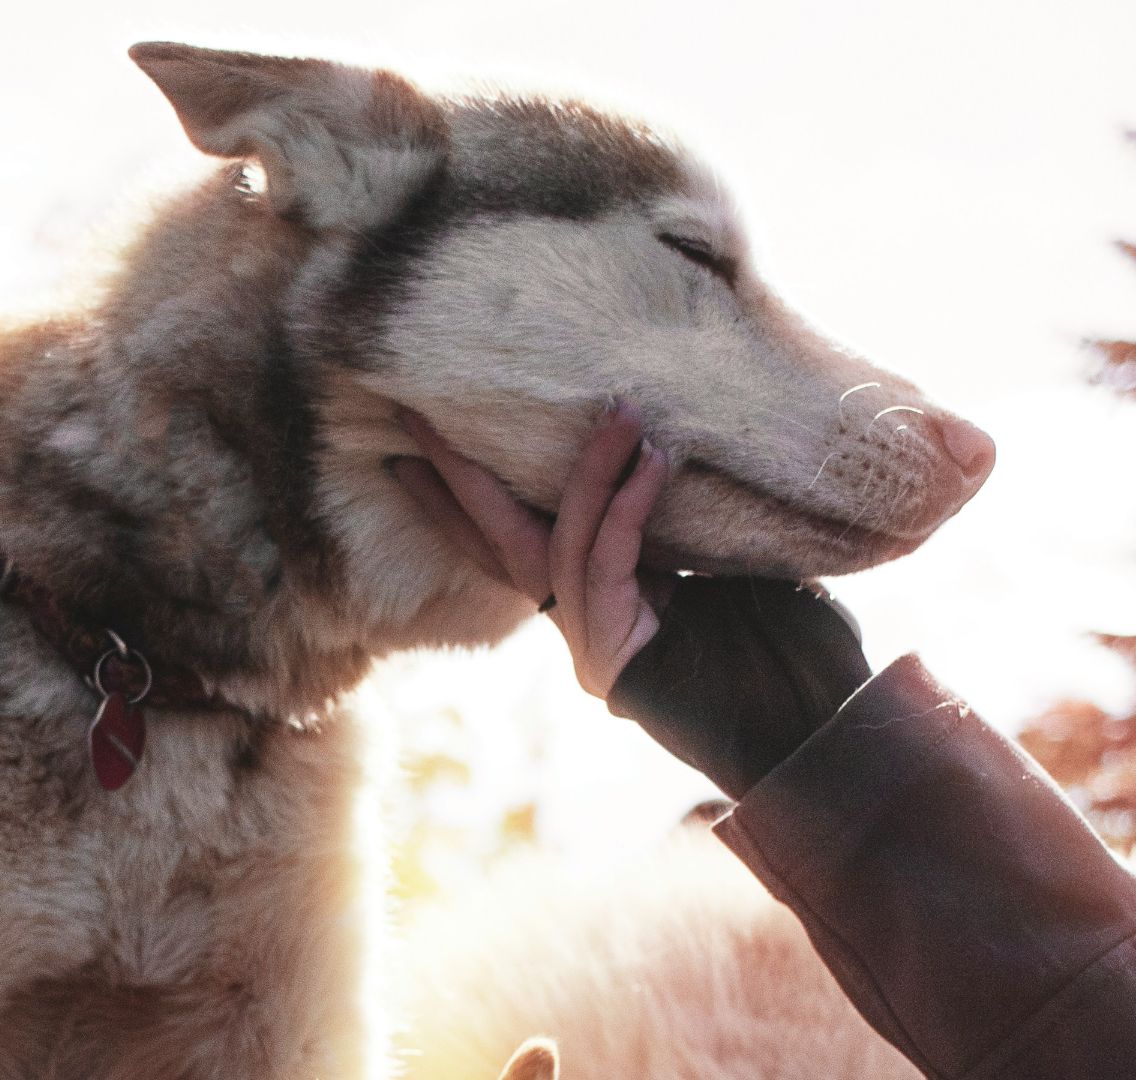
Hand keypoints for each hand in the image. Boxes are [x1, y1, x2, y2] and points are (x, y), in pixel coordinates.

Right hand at [388, 403, 872, 796]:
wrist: (829, 734)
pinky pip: (608, 564)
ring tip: (618, 410)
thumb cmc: (799, 652)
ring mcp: (594, 645)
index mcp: (601, 600)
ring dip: (586, 469)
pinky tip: (652, 461)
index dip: (457, 497)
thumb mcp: (729, 564)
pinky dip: (629, 507)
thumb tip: (667, 437)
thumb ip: (681, 521)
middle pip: (499, 539)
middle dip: (456, 474)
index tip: (410, 448)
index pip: (513, 539)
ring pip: (559, 541)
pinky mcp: (617, 658)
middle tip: (414, 412)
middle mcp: (584, 623)